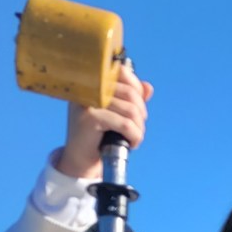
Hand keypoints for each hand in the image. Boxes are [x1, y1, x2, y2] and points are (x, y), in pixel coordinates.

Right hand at [57, 62, 152, 179]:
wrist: (82, 158)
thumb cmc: (101, 134)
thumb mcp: (118, 113)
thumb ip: (132, 98)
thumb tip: (148, 87)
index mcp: (93, 82)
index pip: (122, 73)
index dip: (137, 89)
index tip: (139, 107)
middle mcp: (87, 88)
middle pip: (130, 93)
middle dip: (141, 113)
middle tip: (138, 128)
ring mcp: (87, 102)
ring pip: (131, 110)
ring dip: (139, 128)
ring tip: (134, 138)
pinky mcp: (90, 118)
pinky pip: (125, 125)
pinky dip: (135, 136)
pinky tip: (132, 144)